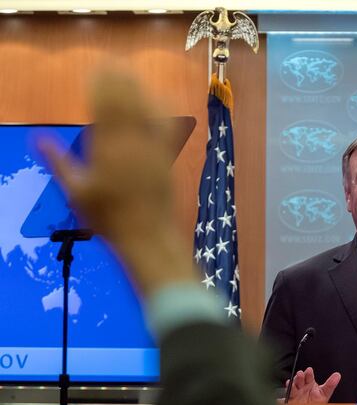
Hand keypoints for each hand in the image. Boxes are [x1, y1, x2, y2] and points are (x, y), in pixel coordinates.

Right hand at [39, 69, 191, 296]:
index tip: (95, 72)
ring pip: (146, 111)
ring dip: (138, 89)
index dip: (101, 87)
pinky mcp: (168, 158)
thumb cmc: (108, 218)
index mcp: (107, 149)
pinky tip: (158, 99)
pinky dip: (161, 110)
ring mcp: (153, 150)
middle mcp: (132, 144)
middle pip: (126, 104)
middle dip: (119, 82)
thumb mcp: (76, 191)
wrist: (148, 236)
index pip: (104, 109)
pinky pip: (166, 128)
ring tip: (130, 73)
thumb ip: (59, 162)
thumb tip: (37, 138)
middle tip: (112, 64)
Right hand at [285, 367, 340, 403]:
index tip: (309, 370)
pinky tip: (285, 393)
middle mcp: (301, 387)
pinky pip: (286, 398)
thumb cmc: (316, 403)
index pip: (309, 376)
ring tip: (292, 382)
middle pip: (299, 380)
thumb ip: (330, 385)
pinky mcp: (290, 402)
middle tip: (300, 374)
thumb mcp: (325, 394)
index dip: (308, 373)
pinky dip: (284, 395)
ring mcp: (295, 394)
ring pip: (292, 387)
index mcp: (309, 383)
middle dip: (299, 376)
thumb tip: (338, 375)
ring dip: (292, 384)